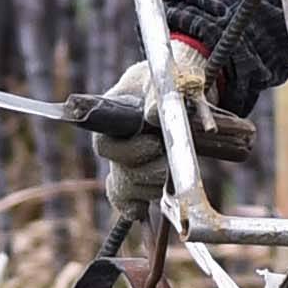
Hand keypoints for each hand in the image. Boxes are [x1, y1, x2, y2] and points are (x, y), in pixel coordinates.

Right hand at [74, 51, 236, 217]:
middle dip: (145, 172)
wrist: (183, 87)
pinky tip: (142, 211)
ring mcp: (127, 162)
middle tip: (167, 162)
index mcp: (112, 119)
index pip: (104, 145)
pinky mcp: (142, 177)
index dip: (128, 152)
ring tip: (168, 172)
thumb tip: (151, 116)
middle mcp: (116, 144)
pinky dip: (134, 208)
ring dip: (150, 187)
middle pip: (118, 172)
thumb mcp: (165, 77)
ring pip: (127, 189)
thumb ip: (159, 93)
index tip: (155, 146)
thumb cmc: (169, 77)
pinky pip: (127, 202)